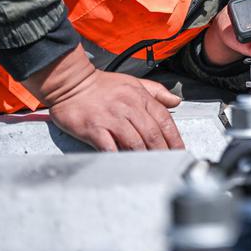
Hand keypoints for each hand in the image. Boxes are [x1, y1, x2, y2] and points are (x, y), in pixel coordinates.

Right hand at [24, 45, 184, 151]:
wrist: (71, 83)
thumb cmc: (103, 85)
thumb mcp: (134, 83)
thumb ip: (157, 92)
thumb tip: (176, 100)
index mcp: (140, 98)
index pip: (164, 119)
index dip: (174, 138)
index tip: (179, 150)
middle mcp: (128, 108)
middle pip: (152, 134)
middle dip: (163, 151)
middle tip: (168, 163)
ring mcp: (111, 119)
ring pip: (134, 142)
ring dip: (145, 156)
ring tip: (151, 167)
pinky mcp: (94, 128)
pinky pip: (110, 147)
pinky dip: (119, 157)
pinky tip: (126, 164)